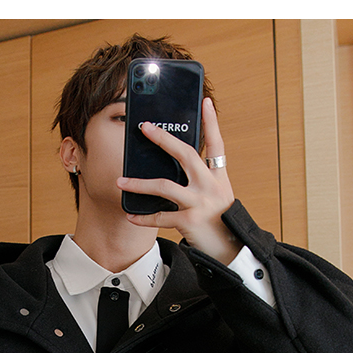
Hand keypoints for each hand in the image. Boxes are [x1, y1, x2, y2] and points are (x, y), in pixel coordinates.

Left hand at [117, 97, 242, 263]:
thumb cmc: (220, 221)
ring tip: (121, 181)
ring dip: (139, 184)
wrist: (231, 250)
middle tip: (145, 128)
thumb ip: (201, 180)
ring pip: (164, 187)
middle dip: (163, 139)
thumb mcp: (218, 195)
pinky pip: (160, 217)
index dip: (212, 122)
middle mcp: (210, 186)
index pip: (216, 143)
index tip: (206, 102)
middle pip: (185, 155)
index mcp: (218, 177)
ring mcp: (200, 203)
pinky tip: (130, 215)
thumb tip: (173, 166)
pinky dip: (143, 217)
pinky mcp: (190, 221)